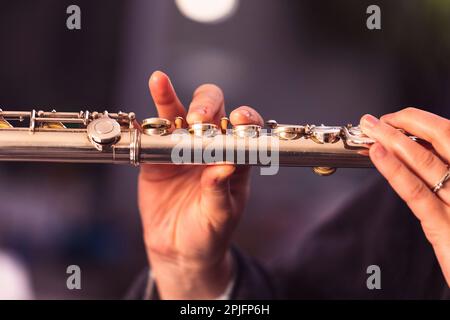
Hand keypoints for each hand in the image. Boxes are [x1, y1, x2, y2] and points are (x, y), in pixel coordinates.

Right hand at [138, 71, 263, 298]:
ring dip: (171, 99)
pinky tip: (152, 90)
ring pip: (181, 113)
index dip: (245, 120)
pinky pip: (155, 130)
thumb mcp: (220, 216)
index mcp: (235, 158)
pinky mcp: (158, 155)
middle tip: (198, 120)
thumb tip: (224, 166)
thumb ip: (220, 191)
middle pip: (213, 111)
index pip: (245, 129)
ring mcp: (183, 148)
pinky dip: (151, 113)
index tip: (239, 120)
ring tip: (161, 84)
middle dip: (207, 108)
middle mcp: (211, 147)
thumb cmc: (209, 232)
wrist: (179, 249)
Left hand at [360, 108, 449, 285]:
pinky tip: (377, 154)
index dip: (420, 122)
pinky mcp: (447, 228)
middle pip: (442, 138)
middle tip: (374, 119)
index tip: (396, 119)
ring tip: (370, 127)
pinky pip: (417, 193)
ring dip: (393, 139)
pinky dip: (395, 169)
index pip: (449, 135)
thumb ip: (446, 176)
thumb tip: (421, 155)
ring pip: (426, 161)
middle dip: (404, 123)